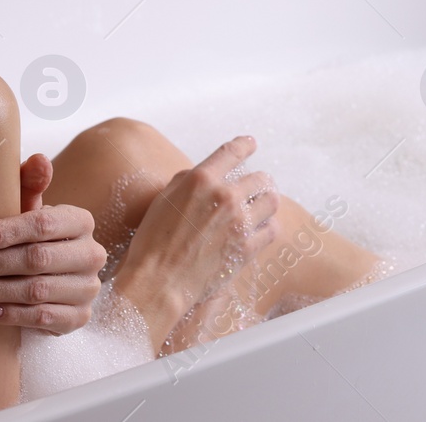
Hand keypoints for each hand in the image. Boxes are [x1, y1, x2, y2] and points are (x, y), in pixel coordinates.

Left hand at [0, 152, 106, 333]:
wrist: (48, 281)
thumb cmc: (32, 239)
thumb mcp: (28, 212)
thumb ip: (30, 185)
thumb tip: (38, 158)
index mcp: (80, 222)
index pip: (45, 224)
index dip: (10, 231)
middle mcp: (91, 254)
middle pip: (38, 259)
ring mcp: (88, 288)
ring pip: (38, 291)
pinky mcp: (79, 317)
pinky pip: (43, 318)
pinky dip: (11, 315)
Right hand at [109, 135, 279, 350]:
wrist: (158, 282)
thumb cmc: (153, 241)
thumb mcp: (164, 199)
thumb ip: (188, 181)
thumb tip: (206, 175)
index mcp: (201, 179)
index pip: (233, 151)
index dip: (246, 145)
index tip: (251, 143)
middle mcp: (224, 196)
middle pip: (260, 178)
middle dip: (258, 182)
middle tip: (255, 188)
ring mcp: (239, 223)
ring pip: (271, 201)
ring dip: (266, 202)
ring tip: (261, 207)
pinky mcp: (246, 248)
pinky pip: (271, 229)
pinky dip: (267, 227)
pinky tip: (260, 229)